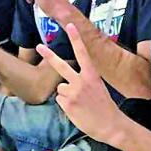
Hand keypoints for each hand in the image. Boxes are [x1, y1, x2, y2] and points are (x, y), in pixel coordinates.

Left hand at [37, 24, 122, 143]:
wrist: (111, 125)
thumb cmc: (105, 107)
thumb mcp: (98, 88)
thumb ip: (83, 82)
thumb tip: (64, 85)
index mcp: (92, 75)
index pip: (82, 53)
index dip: (76, 38)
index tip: (70, 25)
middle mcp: (82, 81)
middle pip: (61, 66)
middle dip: (49, 55)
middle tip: (39, 46)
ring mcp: (73, 92)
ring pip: (60, 89)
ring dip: (66, 96)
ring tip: (79, 104)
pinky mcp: (67, 104)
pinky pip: (60, 101)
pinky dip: (66, 106)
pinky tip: (76, 110)